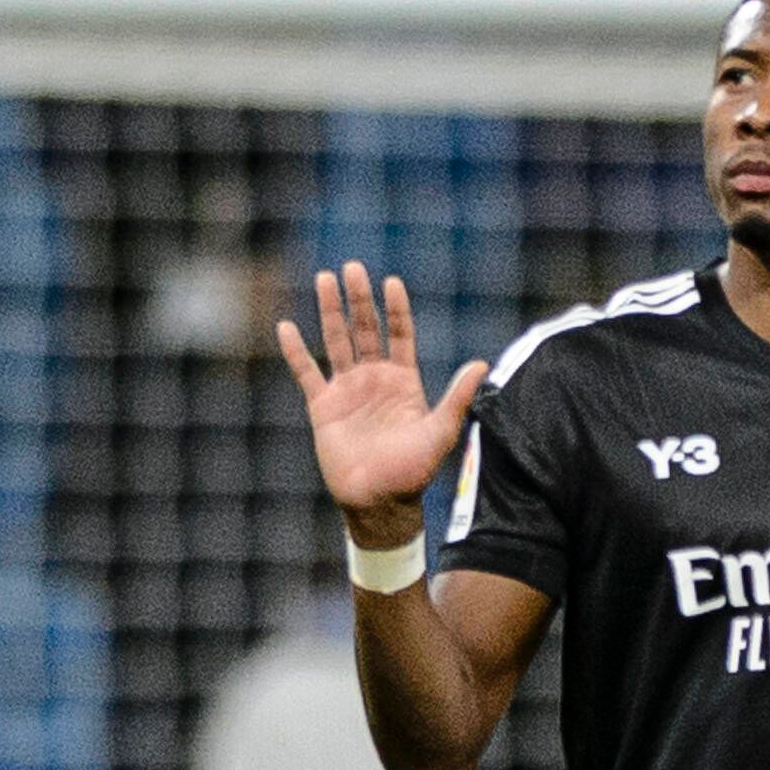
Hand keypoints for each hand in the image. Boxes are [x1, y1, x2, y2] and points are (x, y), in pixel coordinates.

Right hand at [277, 264, 486, 548]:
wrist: (378, 502)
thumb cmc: (413, 472)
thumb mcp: (440, 432)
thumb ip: (457, 397)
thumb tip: (482, 364)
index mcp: (403, 381)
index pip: (399, 334)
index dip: (395, 309)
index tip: (390, 282)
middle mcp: (375, 379)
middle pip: (366, 329)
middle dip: (359, 299)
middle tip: (352, 267)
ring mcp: (348, 390)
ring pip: (337, 341)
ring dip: (330, 311)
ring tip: (324, 278)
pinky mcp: (323, 407)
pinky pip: (307, 373)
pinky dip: (296, 351)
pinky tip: (287, 327)